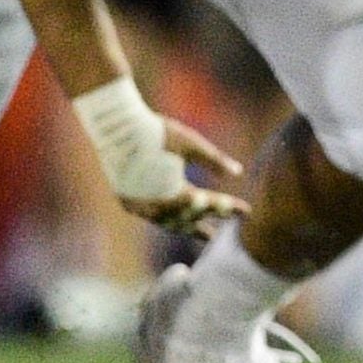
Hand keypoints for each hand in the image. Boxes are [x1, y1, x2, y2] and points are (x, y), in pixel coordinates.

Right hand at [72, 76, 249, 235]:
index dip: (227, 208)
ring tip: (205, 233)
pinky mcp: (129, 202)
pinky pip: (153, 217)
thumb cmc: (157, 132)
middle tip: (228, 227)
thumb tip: (238, 173)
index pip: (207, 204)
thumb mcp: (190, 143)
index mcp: (172, 193)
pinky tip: (176, 220)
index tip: (246, 212)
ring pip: (168, 224)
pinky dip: (168, 220)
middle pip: (188, 220)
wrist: (115, 128)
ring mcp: (139, 207)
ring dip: (188, 227)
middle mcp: (155, 206)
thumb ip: (213, 160)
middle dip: (209, 221)